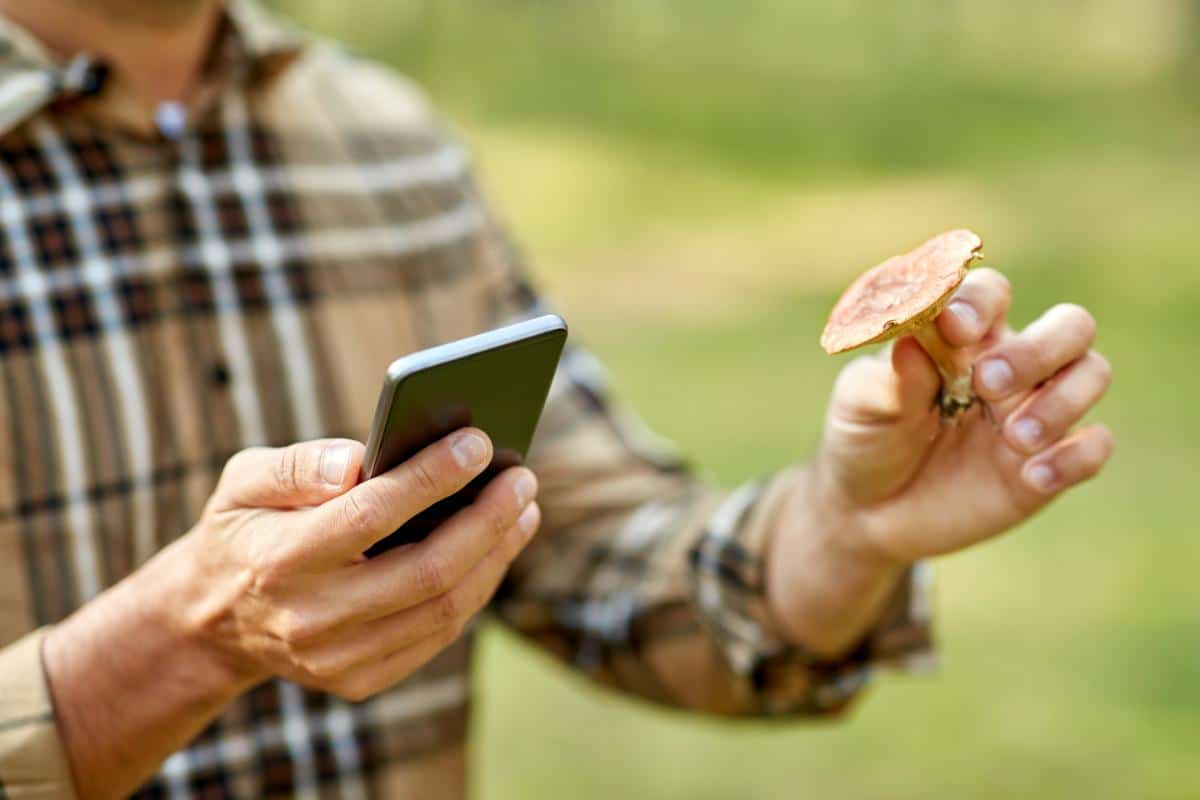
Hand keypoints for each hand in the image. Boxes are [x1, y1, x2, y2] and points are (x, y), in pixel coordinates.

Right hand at [175, 429, 539, 700]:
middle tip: (522, 478)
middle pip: (426, 570)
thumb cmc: (243, 530)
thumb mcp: (243, 482)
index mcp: (279, 559)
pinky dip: (477, 588)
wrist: (212, 621)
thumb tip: (358, 461)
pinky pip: (438, 634)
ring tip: (523, 509)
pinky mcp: (360, 681)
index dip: (431, 477)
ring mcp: (338, 659)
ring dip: (495, 555)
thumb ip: (297, 465)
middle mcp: (311, 618)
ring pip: (443, 608)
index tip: (478, 442)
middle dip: (487, 519)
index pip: (371, 514)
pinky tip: (496, 548)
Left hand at [767, 268, 1112, 652]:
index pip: (991, 293)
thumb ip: (889, 377)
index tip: (955, 327)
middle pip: (1070, 326)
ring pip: (1092, 374)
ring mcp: (1034, 412)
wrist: (866, 512)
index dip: (980, 301)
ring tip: (1013, 439)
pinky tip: (1032, 477)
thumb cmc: (863, 438)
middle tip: (988, 385)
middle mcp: (1010, 365)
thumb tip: (913, 341)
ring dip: (1061, 402)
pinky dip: (1075, 457)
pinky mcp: (1048, 464)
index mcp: (963, 337)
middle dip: (1039, 349)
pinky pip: (1094, 446)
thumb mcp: (860, 406)